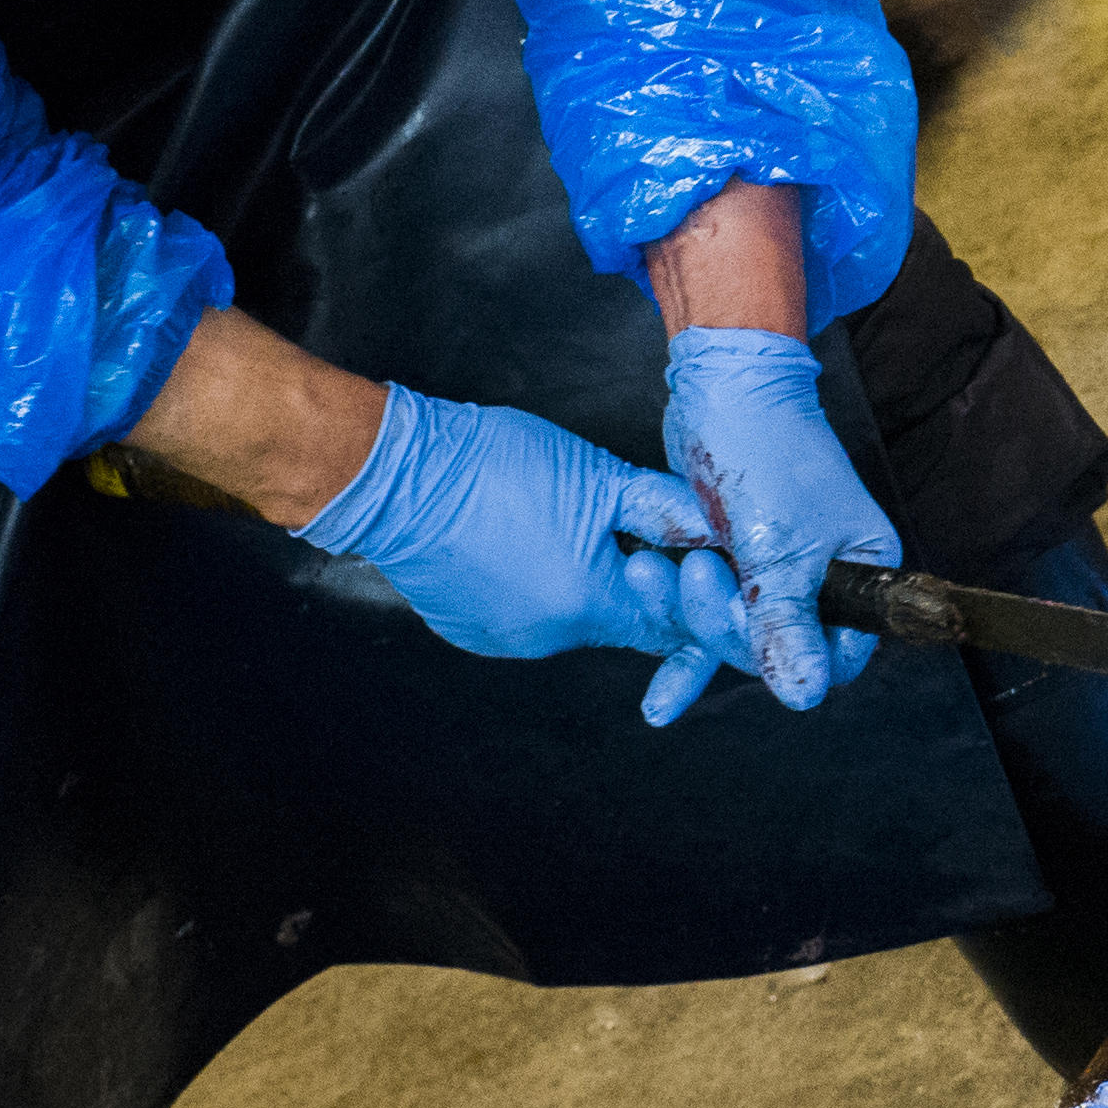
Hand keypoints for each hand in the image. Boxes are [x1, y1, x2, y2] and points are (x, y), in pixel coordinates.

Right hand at [293, 384, 744, 714]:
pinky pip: (523, 613)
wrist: (393, 475)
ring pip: (568, 617)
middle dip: (629, 579)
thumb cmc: (491, 468)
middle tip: (615, 525)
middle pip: (618, 621)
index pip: (668, 627)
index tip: (680, 560)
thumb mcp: (597, 476)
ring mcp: (501, 638)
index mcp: (589, 607)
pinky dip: (534, 584)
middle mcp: (547, 639)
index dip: (684, 594)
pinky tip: (519, 539)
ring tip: (557, 520)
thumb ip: (663, 510)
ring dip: (579, 580)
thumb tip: (713, 530)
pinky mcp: (467, 629)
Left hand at [661, 327, 896, 717]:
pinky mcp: (729, 561)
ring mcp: (772, 570)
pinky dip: (680, 639)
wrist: (723, 382)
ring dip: (690, 617)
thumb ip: (787, 624)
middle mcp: (823, 578)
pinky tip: (658, 696)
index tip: (754, 630)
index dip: (794, 655)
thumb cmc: (766, 448)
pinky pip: (708, 617)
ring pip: (736, 633)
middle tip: (696, 573)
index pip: (840, 651)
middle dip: (725, 622)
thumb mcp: (779, 547)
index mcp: (861, 572)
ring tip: (652, 572)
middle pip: (778, 647)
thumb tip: (804, 694)